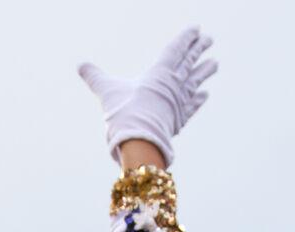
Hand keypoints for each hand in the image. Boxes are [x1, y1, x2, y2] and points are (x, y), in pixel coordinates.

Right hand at [78, 27, 216, 165]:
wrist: (139, 140)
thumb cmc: (123, 112)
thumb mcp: (107, 91)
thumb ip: (95, 77)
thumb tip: (80, 65)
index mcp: (159, 73)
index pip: (176, 50)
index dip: (186, 38)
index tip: (196, 29)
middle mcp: (173, 85)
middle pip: (189, 62)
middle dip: (199, 49)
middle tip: (209, 39)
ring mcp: (179, 102)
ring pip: (195, 82)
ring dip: (205, 71)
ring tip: (215, 63)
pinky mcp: (180, 119)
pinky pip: (192, 106)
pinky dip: (198, 100)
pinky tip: (204, 95)